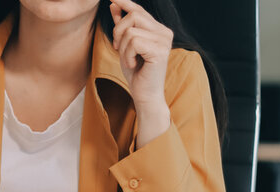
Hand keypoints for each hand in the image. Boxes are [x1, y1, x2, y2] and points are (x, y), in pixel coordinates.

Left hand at [109, 0, 171, 146]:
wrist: (145, 95)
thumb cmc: (136, 73)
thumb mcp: (125, 46)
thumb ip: (122, 26)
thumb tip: (114, 4)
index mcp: (158, 30)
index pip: (139, 10)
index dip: (125, 3)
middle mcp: (165, 32)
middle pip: (134, 16)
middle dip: (118, 32)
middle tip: (118, 48)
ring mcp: (164, 41)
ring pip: (131, 31)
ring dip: (123, 48)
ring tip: (129, 60)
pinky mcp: (160, 51)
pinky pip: (133, 43)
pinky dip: (127, 55)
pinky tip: (134, 65)